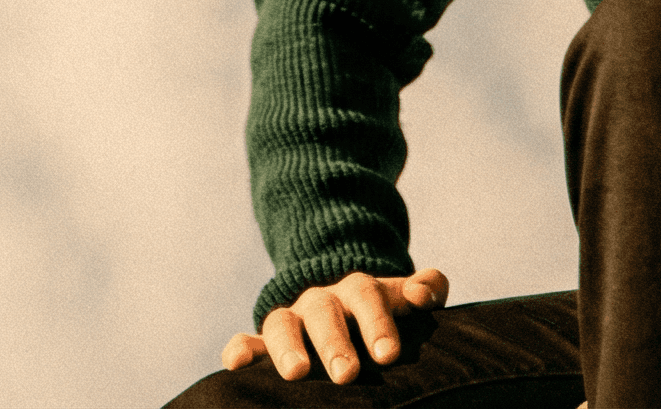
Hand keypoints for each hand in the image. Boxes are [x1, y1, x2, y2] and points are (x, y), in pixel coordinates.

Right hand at [219, 268, 449, 383]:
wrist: (343, 295)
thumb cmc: (382, 311)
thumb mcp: (405, 294)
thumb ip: (427, 287)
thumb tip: (424, 293)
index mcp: (358, 289)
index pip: (366, 297)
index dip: (377, 323)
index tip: (388, 354)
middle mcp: (322, 300)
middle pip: (324, 312)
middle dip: (334, 343)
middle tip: (348, 373)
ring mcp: (293, 318)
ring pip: (282, 323)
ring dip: (287, 346)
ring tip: (296, 373)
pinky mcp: (267, 339)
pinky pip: (248, 338)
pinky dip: (240, 349)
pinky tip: (233, 364)